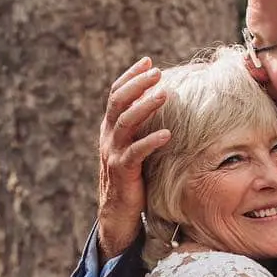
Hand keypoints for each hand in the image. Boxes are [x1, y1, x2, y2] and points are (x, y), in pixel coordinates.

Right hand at [97, 57, 171, 259]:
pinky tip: (167, 134)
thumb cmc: (133, 179)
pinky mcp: (123, 172)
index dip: (130, 76)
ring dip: (145, 106)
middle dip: (137, 84)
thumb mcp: (135, 149)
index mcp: (110, 129)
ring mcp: (113, 154)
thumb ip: (142, 129)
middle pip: (118, 102)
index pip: (116, 94)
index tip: (148, 61)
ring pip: (125, 122)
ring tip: (165, 93)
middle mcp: (108, 138)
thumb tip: (163, 106)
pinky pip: (135, 153)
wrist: (118, 214)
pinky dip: (151, 141)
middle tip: (157, 72)